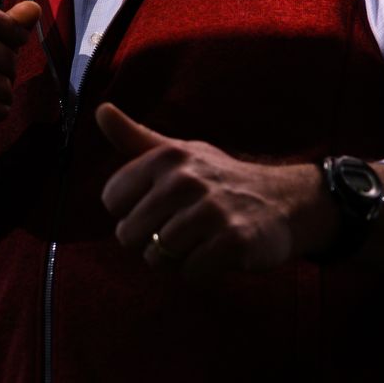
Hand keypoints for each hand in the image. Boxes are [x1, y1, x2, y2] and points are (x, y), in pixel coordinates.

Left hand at [96, 103, 332, 277]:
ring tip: (200, 240)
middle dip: (150, 241)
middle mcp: (186, 179)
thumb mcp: (180, 153)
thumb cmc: (220, 179)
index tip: (159, 206)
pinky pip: (189, 272)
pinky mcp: (233, 240)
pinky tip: (218, 253)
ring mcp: (210, 210)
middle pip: (129, 235)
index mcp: (167, 157)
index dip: (132, 211)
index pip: (112, 200)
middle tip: (182, 229)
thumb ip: (135, 137)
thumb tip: (100, 110)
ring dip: (176, 258)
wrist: (283, 201)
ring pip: (157, 256)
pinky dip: (199, 271)